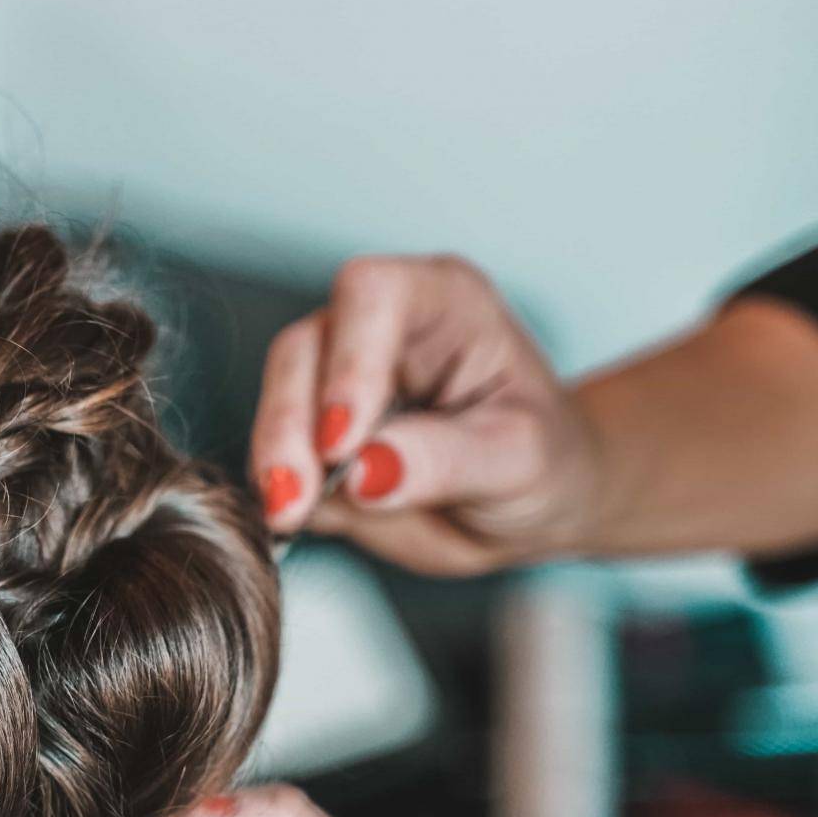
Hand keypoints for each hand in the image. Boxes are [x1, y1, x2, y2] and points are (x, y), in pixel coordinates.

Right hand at [253, 254, 600, 575]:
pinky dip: (272, 487)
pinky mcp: (314, 435)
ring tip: (289, 515)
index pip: (372, 295)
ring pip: (277, 396)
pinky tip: (287, 520)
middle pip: (304, 347)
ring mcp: (337, 380)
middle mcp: (379, 329)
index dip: (348, 363)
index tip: (344, 442)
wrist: (532, 505)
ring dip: (274, 457)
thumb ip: (447, 460)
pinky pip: (274, 452)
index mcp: (442, 302)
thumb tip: (364, 471)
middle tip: (298, 495)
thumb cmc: (545, 460)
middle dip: (292, 424)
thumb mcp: (518, 461)